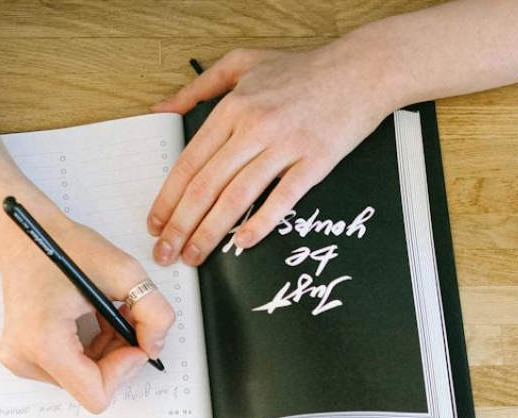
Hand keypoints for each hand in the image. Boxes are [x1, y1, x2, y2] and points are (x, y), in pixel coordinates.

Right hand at [0, 200, 174, 412]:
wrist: (24, 237)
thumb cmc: (62, 247)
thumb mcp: (123, 271)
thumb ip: (153, 312)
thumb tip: (153, 348)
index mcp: (43, 341)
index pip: (96, 393)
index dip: (124, 369)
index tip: (133, 338)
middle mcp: (25, 358)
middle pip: (91, 387)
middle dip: (118, 356)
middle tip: (124, 318)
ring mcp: (22, 361)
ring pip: (84, 381)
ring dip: (107, 353)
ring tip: (106, 315)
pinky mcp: (24, 358)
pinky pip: (72, 371)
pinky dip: (91, 351)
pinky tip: (92, 321)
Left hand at [147, 45, 394, 267]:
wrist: (361, 70)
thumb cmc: (303, 69)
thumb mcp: (242, 63)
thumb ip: (198, 87)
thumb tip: (161, 108)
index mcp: (234, 107)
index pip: (190, 163)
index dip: (168, 199)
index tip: (156, 223)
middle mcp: (255, 127)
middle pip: (207, 186)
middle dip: (181, 225)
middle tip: (167, 252)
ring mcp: (286, 146)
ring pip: (237, 197)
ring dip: (211, 231)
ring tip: (195, 255)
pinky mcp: (315, 162)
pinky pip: (283, 198)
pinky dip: (261, 222)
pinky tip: (242, 241)